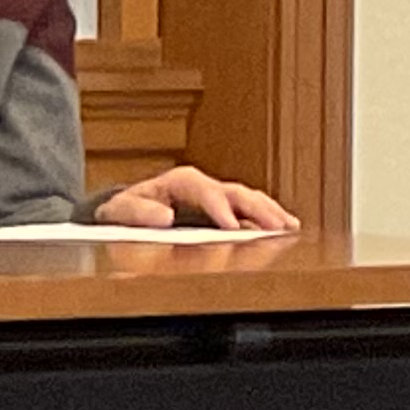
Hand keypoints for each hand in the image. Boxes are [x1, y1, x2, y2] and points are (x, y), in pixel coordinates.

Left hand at [96, 166, 297, 233]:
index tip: (232, 227)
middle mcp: (204, 185)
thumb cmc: (124, 211)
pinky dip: (269, 216)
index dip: (219, 209)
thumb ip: (138, 213)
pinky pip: (251, 210)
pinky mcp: (224, 209)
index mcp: (181, 181)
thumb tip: (164, 217)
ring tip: (289, 227)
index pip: (205, 191)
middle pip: (236, 193)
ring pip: (249, 199)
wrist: (127, 212)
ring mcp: (217, 196)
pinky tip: (286, 227)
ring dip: (270, 212)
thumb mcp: (120, 211)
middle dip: (257, 210)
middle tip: (276, 227)